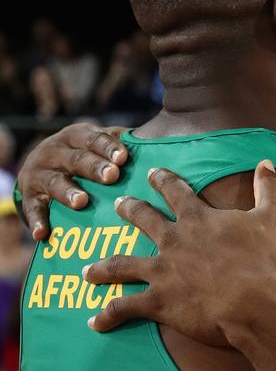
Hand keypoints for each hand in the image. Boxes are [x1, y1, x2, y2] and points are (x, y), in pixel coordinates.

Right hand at [18, 123, 127, 238]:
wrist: (37, 170)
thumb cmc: (81, 157)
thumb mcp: (95, 145)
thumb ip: (119, 144)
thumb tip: (153, 144)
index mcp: (75, 136)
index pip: (93, 138)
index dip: (107, 147)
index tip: (123, 157)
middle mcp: (54, 151)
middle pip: (76, 159)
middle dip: (94, 167)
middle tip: (112, 176)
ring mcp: (39, 174)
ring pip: (54, 182)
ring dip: (68, 192)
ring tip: (82, 201)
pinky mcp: (28, 197)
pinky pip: (32, 210)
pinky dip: (37, 221)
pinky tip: (42, 234)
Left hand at [85, 161, 275, 344]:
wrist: (255, 303)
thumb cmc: (266, 262)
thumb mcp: (272, 219)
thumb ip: (268, 188)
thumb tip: (268, 162)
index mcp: (198, 219)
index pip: (175, 191)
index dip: (163, 180)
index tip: (153, 173)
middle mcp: (173, 241)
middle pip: (143, 218)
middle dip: (129, 210)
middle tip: (118, 205)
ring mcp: (162, 271)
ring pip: (122, 264)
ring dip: (102, 267)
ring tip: (87, 271)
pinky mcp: (158, 302)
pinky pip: (124, 308)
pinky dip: (107, 316)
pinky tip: (93, 322)